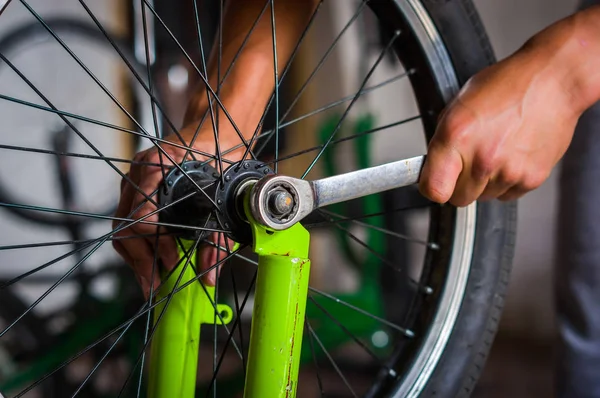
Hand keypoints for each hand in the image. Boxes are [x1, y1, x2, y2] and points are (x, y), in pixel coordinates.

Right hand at [113, 122, 243, 297]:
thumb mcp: (224, 195)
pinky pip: (125, 223)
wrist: (215, 134)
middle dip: (142, 262)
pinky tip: (149, 263)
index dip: (155, 244)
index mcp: (156, 168)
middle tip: (158, 286)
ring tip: (152, 282)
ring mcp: (133, 182)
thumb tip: (208, 276)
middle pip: (124, 228)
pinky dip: (137, 247)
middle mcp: (138, 175)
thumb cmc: (220, 158)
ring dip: (136, 260)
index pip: (139, 217)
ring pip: (121, 229)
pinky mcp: (135, 190)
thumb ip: (217, 237)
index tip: (172, 262)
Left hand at [419, 43, 579, 205]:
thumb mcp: (459, 105)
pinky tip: (512, 156)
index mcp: (457, 137)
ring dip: (484, 183)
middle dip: (458, 184)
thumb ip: (443, 140)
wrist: (552, 80)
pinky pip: (507, 195)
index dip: (432, 187)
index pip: (434, 189)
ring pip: (484, 198)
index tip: (435, 181)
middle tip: (467, 163)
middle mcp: (482, 159)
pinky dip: (507, 182)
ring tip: (495, 152)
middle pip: (458, 199)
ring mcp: (509, 172)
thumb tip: (432, 164)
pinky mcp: (531, 179)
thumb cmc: (507, 86)